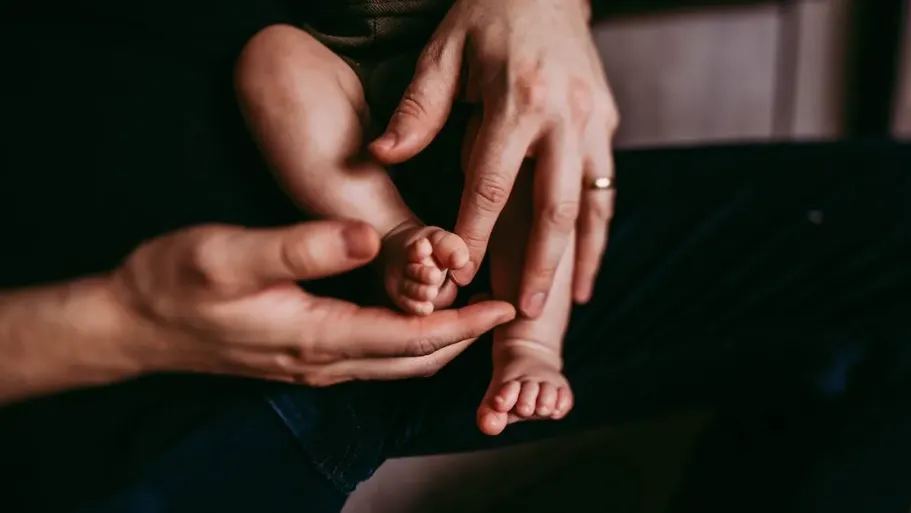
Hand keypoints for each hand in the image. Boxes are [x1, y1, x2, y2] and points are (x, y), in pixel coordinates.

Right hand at [110, 220, 514, 384]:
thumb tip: (366, 237)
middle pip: (415, 361)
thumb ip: (302, 245)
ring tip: (473, 309)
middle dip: (464, 338)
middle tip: (503, 307)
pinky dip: (409, 339)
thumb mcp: (232, 254)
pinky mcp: (303, 353)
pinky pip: (373, 356)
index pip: (413, 339)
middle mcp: (324, 360)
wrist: (132, 324)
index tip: (505, 305)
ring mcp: (314, 363)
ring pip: (397, 362)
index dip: (465, 324)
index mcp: (318, 336)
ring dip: (440, 340)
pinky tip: (416, 313)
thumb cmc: (176, 284)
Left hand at [369, 0, 618, 317]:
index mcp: (518, 100)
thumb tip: (382, 155)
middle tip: (525, 310)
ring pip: (590, 202)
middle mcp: (563, 115)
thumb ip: (417, 109)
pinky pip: (607, 186)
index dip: (474, 234)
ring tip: (565, 304)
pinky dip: (600, 231)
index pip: (490, 184)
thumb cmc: (486, 13)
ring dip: (578, 257)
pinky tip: (589, 267)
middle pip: (552, 205)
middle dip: (539, 263)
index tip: (460, 275)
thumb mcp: (444, 52)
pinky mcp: (608, 120)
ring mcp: (593, 120)